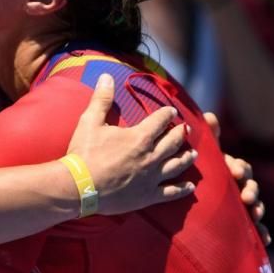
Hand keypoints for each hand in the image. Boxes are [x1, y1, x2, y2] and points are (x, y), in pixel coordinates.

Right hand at [66, 74, 196, 215]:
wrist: (79, 188)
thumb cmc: (84, 153)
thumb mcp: (90, 121)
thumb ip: (102, 99)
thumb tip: (106, 76)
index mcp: (139, 137)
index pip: (160, 121)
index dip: (167, 114)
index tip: (172, 111)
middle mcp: (150, 157)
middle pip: (173, 142)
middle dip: (181, 134)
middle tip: (186, 129)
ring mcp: (151, 178)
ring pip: (176, 166)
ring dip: (186, 158)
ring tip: (194, 154)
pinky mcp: (147, 196)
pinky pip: (171, 192)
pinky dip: (183, 189)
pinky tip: (191, 187)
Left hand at [204, 112, 269, 245]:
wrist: (196, 197)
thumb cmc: (203, 171)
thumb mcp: (204, 156)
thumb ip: (208, 138)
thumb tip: (209, 115)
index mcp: (232, 171)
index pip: (241, 168)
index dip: (240, 168)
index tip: (234, 171)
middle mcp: (240, 187)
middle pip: (251, 187)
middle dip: (251, 191)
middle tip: (246, 196)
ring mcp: (243, 205)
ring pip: (256, 207)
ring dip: (258, 209)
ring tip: (254, 215)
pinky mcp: (242, 223)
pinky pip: (256, 229)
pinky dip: (263, 233)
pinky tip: (266, 240)